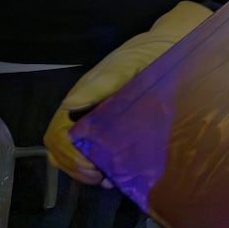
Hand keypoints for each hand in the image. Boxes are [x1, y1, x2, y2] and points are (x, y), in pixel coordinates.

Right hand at [44, 3, 210, 183]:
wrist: (170, 49)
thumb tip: (69, 104)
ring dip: (85, 170)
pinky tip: (114, 173)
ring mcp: (98, 121)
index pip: (58, 133)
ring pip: (75, 153)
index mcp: (82, 99)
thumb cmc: (145, 56)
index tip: (89, 166)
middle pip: (62, 148)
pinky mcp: (114, 127)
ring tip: (106, 179)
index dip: (67, 153)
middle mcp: (84, 112)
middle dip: (75, 167)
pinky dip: (98, 166)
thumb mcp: (125, 66)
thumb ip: (101, 83)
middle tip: (99, 177)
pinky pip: (96, 151)